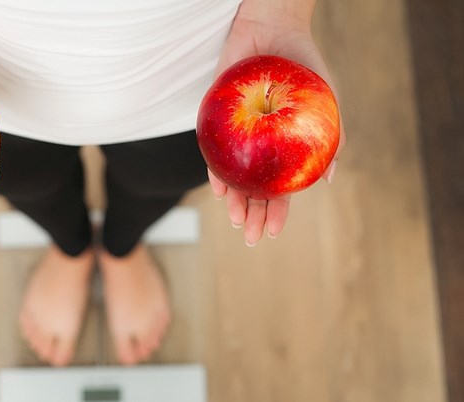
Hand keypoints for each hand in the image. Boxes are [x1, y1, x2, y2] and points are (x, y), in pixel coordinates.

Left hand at [209, 1, 344, 245]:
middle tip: (251, 237)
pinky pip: (214, 152)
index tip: (274, 232)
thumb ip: (331, 138)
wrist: (274, 30)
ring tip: (237, 219)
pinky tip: (218, 188)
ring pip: (233, 176)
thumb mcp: (325, 102)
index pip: (280, 188)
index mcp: (283, 149)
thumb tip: (326, 179)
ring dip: (235, 201)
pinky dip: (215, 171)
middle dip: (253, 215)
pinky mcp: (217, 120)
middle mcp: (259, 147)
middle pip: (254, 189)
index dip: (277, 211)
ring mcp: (237, 136)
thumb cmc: (303, 66)